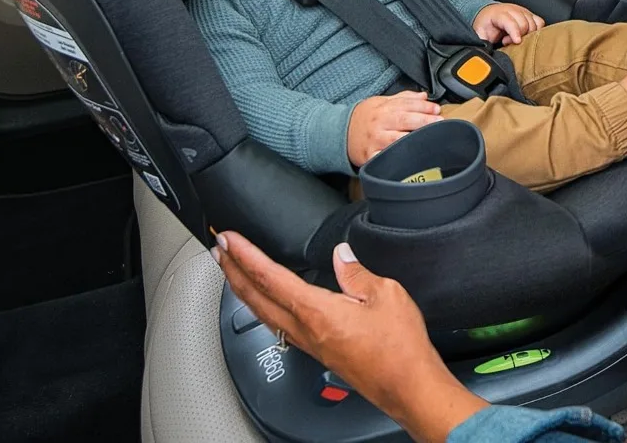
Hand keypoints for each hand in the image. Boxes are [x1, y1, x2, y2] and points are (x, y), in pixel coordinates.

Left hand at [215, 232, 487, 442]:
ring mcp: (310, 344)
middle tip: (218, 250)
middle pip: (256, 298)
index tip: (230, 239)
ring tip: (233, 271)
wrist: (409, 387)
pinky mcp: (318, 352)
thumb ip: (358, 273)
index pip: (271, 278)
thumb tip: (342, 254)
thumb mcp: (386, 295)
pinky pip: (280, 323)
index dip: (246, 256)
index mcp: (318, 312)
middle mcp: (306, 331)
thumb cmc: (400, 348)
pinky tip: (266, 302)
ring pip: (264, 313)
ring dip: (244, 289)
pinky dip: (263, 305)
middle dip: (232, 271)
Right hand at [347, 90, 440, 166]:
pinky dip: (397, 157)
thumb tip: (424, 95)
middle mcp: (379, 123)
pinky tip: (409, 157)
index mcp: (383, 108)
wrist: (339, 132)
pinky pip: (386, 158)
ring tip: (430, 138)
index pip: (407, 104)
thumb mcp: (381, 102)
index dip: (423, 106)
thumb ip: (403, 98)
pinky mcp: (371, 156)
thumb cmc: (363, 117)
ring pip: (397, 139)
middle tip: (439, 121)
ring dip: (415, 139)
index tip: (436, 109)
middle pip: (404, 120)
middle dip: (424, 121)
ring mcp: (375, 140)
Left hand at [473, 3, 544, 45]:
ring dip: (528, 35)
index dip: (515, 32)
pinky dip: (537, 31)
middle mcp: (512, 10)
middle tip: (508, 42)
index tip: (517, 41)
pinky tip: (528, 36)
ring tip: (516, 39)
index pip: (510, 21)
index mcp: (499, 13)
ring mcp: (522, 11)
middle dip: (520, 36)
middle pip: (524, 23)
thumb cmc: (485, 25)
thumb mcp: (480, 34)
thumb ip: (482, 42)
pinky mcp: (529, 15)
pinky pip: (540, 22)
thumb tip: (485, 53)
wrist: (487, 14)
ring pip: (533, 23)